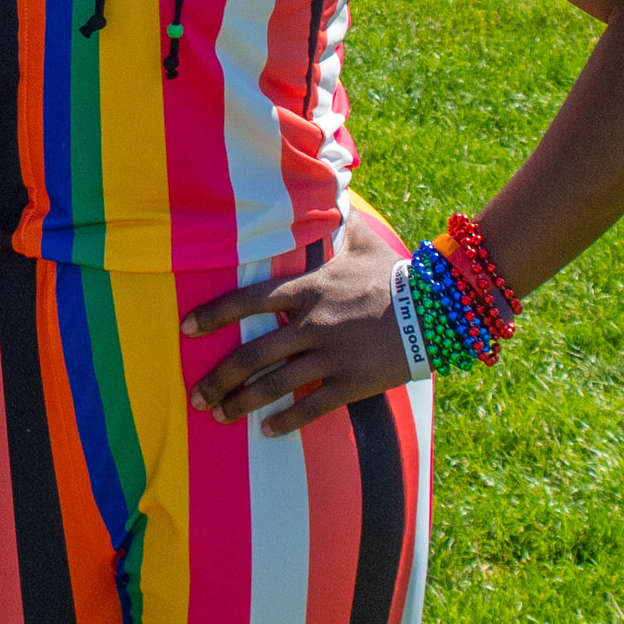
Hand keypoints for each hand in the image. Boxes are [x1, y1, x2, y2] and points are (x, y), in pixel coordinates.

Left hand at [180, 215, 414, 434]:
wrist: (437, 309)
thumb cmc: (395, 274)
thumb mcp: (362, 242)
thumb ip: (338, 223)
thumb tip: (332, 191)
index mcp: (307, 289)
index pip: (248, 300)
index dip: (214, 314)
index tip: (186, 328)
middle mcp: (312, 323)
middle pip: (253, 353)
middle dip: (219, 377)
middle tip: (196, 396)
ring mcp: (331, 355)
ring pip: (275, 384)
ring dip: (243, 403)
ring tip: (221, 417)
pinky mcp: (353, 382)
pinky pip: (312, 406)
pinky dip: (287, 421)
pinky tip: (267, 432)